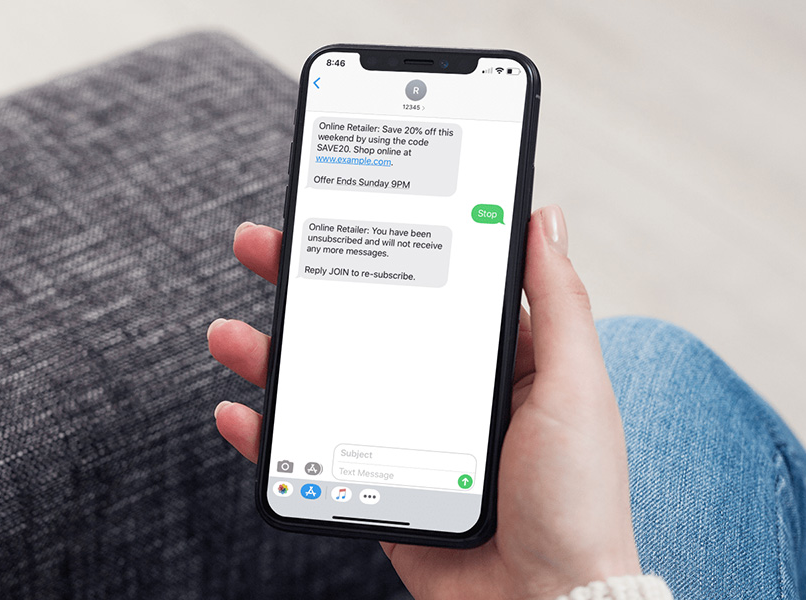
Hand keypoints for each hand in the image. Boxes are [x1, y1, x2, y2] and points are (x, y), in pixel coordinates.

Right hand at [208, 206, 640, 598]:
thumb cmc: (576, 497)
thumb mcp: (575, 384)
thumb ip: (556, 301)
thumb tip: (544, 216)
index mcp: (496, 360)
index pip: (427, 288)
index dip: (383, 249)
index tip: (344, 212)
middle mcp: (445, 393)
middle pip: (364, 327)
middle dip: (307, 286)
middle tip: (260, 248)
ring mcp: (404, 441)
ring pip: (327, 385)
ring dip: (273, 357)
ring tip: (229, 333)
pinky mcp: (375, 490)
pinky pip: (312, 454)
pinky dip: (270, 437)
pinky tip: (240, 413)